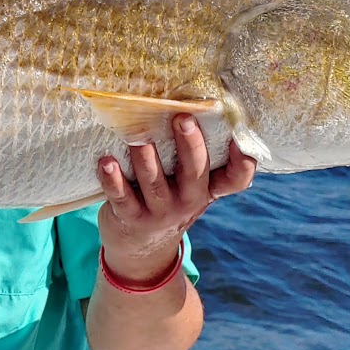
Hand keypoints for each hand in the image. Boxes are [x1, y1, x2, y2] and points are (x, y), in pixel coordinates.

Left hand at [96, 114, 255, 284]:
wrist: (140, 248)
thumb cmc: (166, 199)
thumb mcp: (187, 186)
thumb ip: (189, 156)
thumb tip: (185, 101)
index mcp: (207, 189)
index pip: (236, 180)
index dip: (243, 163)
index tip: (240, 141)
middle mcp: (188, 201)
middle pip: (195, 173)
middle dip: (190, 145)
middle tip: (183, 118)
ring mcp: (159, 212)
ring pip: (154, 182)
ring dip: (145, 158)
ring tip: (137, 136)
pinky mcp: (130, 217)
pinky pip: (121, 197)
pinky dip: (112, 179)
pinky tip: (106, 161)